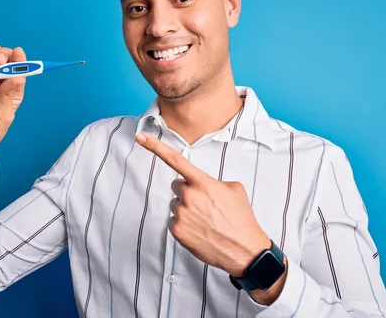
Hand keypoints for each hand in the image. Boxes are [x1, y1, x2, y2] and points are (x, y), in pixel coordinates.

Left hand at [135, 132, 270, 277]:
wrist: (244, 249)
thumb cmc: (241, 218)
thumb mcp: (234, 189)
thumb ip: (213, 181)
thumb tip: (203, 185)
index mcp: (203, 182)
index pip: (175, 159)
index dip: (155, 146)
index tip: (140, 137)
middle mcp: (189, 196)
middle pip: (176, 185)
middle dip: (187, 191)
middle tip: (205, 204)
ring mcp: (181, 214)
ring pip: (175, 204)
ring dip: (186, 209)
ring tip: (206, 220)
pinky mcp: (177, 230)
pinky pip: (174, 220)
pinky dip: (184, 224)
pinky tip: (200, 230)